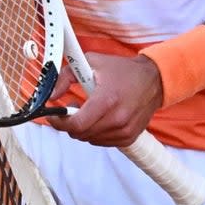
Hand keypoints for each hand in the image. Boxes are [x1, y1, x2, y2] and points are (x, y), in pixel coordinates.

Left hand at [44, 52, 162, 146]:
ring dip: (82, 128)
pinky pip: (102, 142)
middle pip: (80, 134)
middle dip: (68, 123)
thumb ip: (65, 76)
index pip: (76, 124)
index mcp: (106, 100)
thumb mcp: (90, 62)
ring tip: (87, 110)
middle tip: (70, 108)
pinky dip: (95, 132)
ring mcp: (125, 131)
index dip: (59, 122)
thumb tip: (51, 95)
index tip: (53, 116)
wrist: (153, 80)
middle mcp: (117, 119)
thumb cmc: (121, 70)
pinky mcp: (129, 137)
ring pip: (89, 139)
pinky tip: (98, 117)